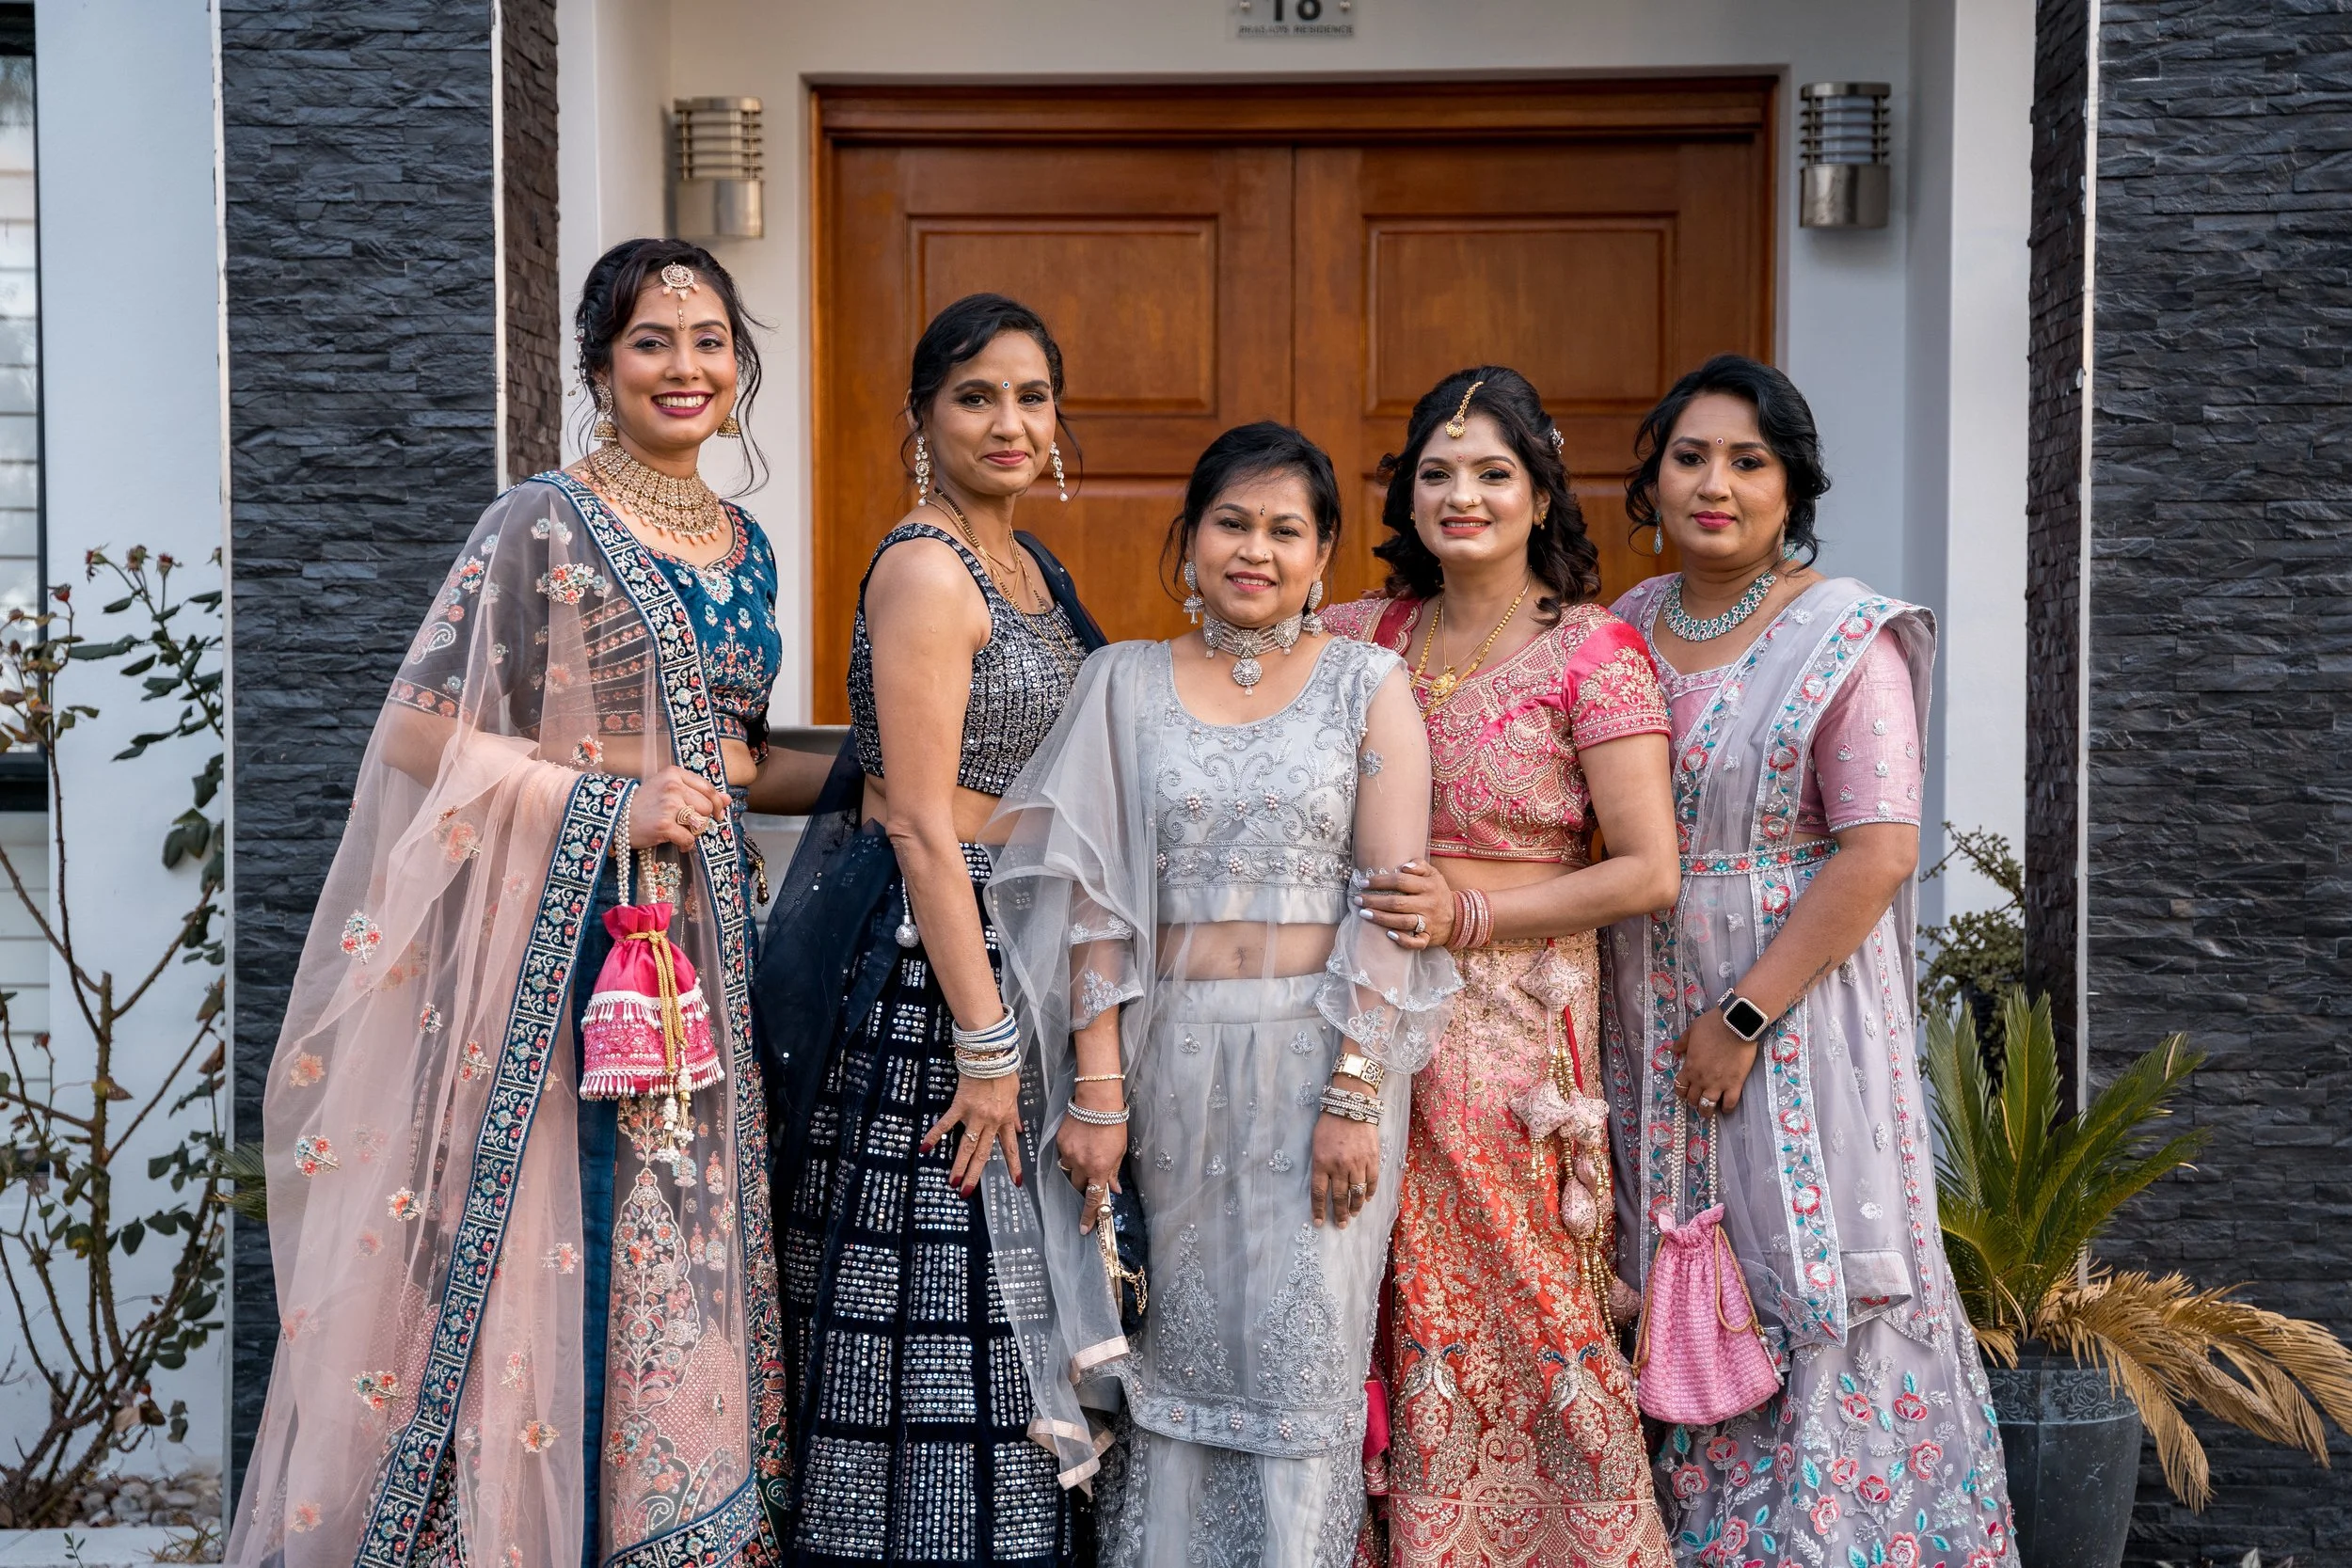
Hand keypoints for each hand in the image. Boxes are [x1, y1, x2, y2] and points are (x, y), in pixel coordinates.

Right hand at [628, 765, 725, 849]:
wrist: (616, 818)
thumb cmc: (645, 804)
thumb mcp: (670, 790)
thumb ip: (699, 792)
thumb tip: (728, 799)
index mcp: (674, 774)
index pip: (708, 788)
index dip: (717, 804)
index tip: (717, 814)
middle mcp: (672, 787)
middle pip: (707, 808)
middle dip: (702, 819)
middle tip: (687, 824)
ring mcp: (668, 806)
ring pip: (701, 824)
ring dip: (694, 832)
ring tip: (680, 831)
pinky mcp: (664, 825)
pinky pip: (689, 839)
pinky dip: (686, 844)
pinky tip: (676, 842)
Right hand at [922, 1067, 1024, 1195]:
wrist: (991, 1055)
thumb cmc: (1004, 1072)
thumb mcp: (1014, 1095)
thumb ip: (1014, 1115)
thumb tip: (1020, 1130)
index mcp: (1005, 1119)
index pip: (1010, 1147)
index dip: (1014, 1165)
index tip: (1016, 1183)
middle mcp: (991, 1122)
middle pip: (983, 1153)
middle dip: (975, 1174)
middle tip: (966, 1192)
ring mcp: (975, 1115)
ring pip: (966, 1146)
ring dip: (959, 1166)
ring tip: (952, 1182)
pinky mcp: (960, 1106)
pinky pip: (946, 1124)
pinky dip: (935, 1135)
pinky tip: (925, 1148)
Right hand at [1056, 1098, 1126, 1234]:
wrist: (1096, 1101)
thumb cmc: (1113, 1124)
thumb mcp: (1120, 1150)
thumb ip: (1114, 1172)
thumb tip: (1113, 1189)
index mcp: (1100, 1168)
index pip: (1093, 1200)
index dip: (1088, 1216)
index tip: (1084, 1229)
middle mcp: (1081, 1164)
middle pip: (1077, 1186)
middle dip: (1083, 1185)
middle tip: (1090, 1173)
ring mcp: (1068, 1154)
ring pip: (1068, 1170)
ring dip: (1076, 1168)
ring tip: (1086, 1151)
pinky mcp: (1060, 1142)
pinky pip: (1063, 1155)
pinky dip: (1071, 1153)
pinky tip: (1079, 1140)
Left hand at [1310, 1113, 1379, 1227]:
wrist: (1351, 1105)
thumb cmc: (1330, 1123)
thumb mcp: (1317, 1143)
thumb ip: (1320, 1165)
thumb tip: (1324, 1186)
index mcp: (1321, 1162)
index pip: (1319, 1193)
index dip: (1319, 1210)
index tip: (1319, 1223)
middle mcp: (1339, 1166)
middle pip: (1339, 1197)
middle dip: (1340, 1214)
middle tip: (1341, 1225)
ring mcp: (1357, 1163)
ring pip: (1357, 1193)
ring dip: (1355, 1207)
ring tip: (1354, 1215)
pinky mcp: (1372, 1159)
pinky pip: (1371, 1181)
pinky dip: (1369, 1192)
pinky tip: (1367, 1198)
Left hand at [1357, 859, 1452, 949]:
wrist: (1459, 917)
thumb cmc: (1438, 892)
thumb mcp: (1434, 874)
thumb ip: (1420, 866)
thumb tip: (1403, 866)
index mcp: (1428, 886)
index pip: (1400, 881)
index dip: (1380, 881)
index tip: (1363, 883)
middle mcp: (1428, 904)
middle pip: (1397, 903)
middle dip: (1374, 901)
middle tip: (1357, 900)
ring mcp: (1429, 922)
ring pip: (1402, 922)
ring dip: (1381, 919)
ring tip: (1364, 914)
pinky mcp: (1429, 937)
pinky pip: (1416, 942)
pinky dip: (1403, 940)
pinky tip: (1388, 934)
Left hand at [1672, 1006, 1758, 1115]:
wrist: (1736, 1024)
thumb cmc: (1713, 1025)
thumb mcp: (1692, 1030)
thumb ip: (1682, 1042)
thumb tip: (1672, 1048)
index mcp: (1690, 1067)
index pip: (1680, 1087)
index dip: (1682, 1091)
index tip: (1685, 1091)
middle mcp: (1701, 1079)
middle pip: (1693, 1098)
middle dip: (1693, 1100)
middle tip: (1698, 1099)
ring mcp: (1718, 1083)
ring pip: (1708, 1106)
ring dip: (1706, 1110)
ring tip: (1708, 1111)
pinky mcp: (1735, 1084)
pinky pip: (1729, 1103)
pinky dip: (1727, 1108)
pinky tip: (1725, 1107)